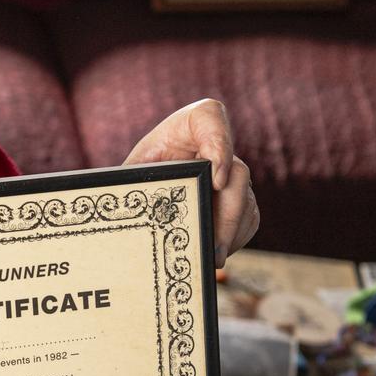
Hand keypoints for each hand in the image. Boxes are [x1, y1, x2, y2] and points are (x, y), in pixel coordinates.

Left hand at [123, 99, 258, 267]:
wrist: (148, 184)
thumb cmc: (136, 173)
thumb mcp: (130, 171)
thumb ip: (133, 178)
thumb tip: (126, 203)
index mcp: (188, 124)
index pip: (210, 117)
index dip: (219, 145)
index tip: (215, 180)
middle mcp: (216, 143)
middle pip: (237, 171)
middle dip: (228, 212)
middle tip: (214, 244)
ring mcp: (231, 171)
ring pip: (246, 198)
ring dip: (232, 232)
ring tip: (212, 258)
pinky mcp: (239, 196)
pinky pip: (249, 216)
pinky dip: (236, 237)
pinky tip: (216, 253)